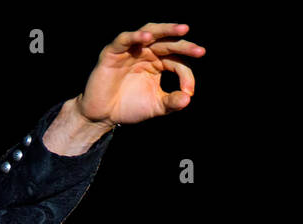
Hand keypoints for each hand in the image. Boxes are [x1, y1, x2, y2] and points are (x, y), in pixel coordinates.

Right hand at [77, 22, 204, 125]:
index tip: (189, 91)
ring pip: (149, 32)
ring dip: (166, 30)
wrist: (103, 116)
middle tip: (199, 51)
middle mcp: (145, 52)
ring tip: (182, 30)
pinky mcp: (112, 52)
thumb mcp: (155, 106)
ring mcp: (129, 50)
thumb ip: (171, 102)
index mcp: (157, 63)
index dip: (186, 74)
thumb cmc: (129, 108)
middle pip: (167, 42)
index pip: (177, 61)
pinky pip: (124, 39)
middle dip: (184, 46)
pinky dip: (135, 36)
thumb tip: (188, 99)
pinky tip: (147, 37)